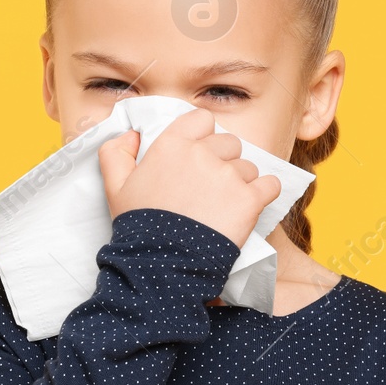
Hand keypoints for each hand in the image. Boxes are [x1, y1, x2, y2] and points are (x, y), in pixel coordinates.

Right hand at [97, 108, 281, 248]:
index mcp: (172, 145)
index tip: (199, 155)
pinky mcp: (250, 199)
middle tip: (210, 188)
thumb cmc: (139, 227)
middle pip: (229, 144)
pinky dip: (265, 193)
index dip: (203, 136)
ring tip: (223, 206)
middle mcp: (203, 154)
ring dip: (241, 182)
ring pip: (248, 167)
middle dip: (223, 161)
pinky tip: (252, 204)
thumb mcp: (114, 187)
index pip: (202, 120)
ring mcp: (229, 175)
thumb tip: (131, 135)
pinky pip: (270, 184)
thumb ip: (115, 153)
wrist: (163, 264)